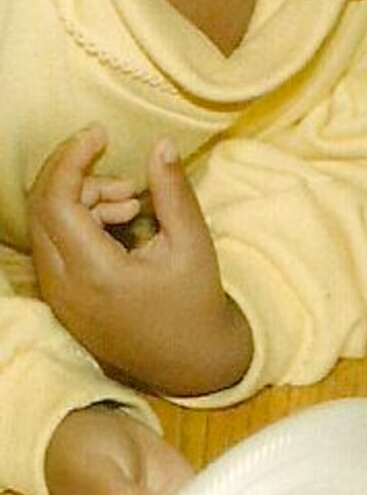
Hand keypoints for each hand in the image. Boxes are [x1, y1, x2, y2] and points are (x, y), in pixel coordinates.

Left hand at [29, 129, 250, 395]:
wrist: (188, 361)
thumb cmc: (196, 301)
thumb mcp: (193, 244)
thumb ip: (174, 193)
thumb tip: (161, 145)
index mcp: (96, 272)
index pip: (58, 200)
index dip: (73, 157)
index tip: (101, 133)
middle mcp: (63, 286)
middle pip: (42, 208)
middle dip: (80, 178)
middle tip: (129, 183)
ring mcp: (56, 295)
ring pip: (44, 226)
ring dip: (81, 202)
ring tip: (134, 206)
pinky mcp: (59, 299)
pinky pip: (52, 246)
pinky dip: (78, 224)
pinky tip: (120, 226)